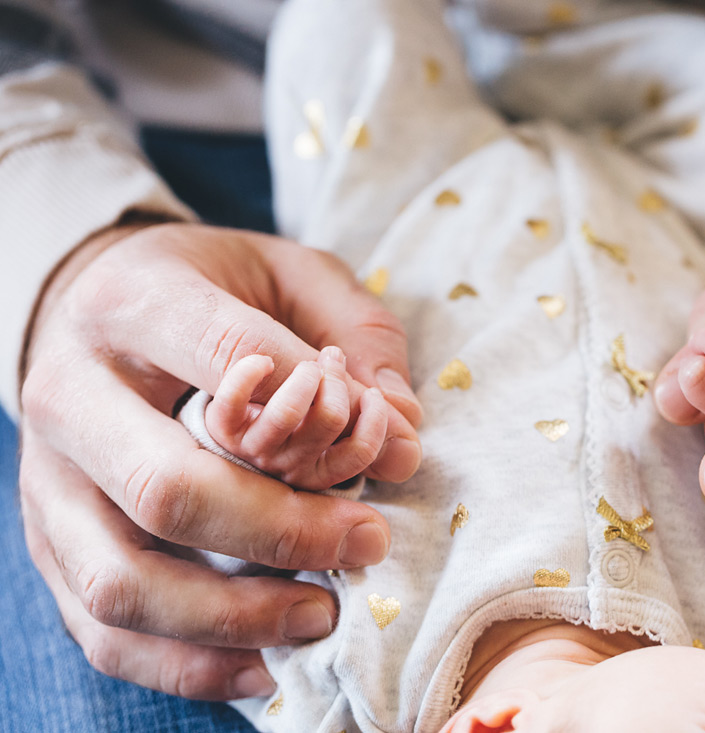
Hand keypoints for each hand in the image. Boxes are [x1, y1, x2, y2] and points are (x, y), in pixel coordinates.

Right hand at [19, 221, 422, 698]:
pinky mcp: (48, 543)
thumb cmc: (211, 289)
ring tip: (321, 613)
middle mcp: (70, 394)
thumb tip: (402, 438)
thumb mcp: (292, 274)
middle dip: (283, 530)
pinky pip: (102, 632)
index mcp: (132, 303)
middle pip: (167, 490)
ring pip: (122, 580)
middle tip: (366, 542)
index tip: (387, 450)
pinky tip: (267, 663)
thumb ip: (356, 335)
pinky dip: (188, 665)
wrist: (95, 303)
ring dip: (234, 615)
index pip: (228, 358)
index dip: (317, 409)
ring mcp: (48, 479)